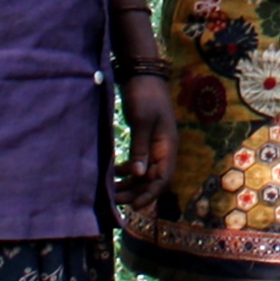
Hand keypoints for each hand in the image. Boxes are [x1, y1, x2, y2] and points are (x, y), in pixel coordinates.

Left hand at [116, 71, 176, 215]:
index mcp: (167, 146)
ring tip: (112, 191)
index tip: (133, 206)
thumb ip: (140, 149)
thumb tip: (138, 175)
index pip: (162, 179)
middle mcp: (163, 149)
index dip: (149, 194)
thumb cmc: (145, 96)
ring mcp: (155, 145)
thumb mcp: (142, 122)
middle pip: (153, 179)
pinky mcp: (145, 140)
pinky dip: (128, 171)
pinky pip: (139, 162)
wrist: (143, 74)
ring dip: (131, 184)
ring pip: (145, 172)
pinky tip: (115, 173)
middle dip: (136, 192)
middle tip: (115, 200)